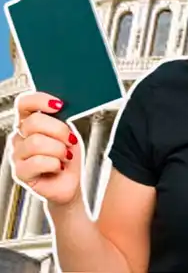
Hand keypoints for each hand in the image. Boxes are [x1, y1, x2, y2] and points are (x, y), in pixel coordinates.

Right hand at [9, 92, 82, 206]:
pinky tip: (59, 166)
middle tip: (71, 140)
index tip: (59, 105)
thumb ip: (64, 117)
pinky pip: (37, 161)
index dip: (40, 100)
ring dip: (58, 149)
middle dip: (59, 130)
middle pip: (33, 122)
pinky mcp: (20, 172)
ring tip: (66, 156)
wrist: (76, 181)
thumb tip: (63, 106)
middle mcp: (21, 136)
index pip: (24, 103)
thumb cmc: (73, 154)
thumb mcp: (72, 131)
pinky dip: (54, 163)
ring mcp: (18, 155)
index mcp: (31, 122)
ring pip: (36, 142)